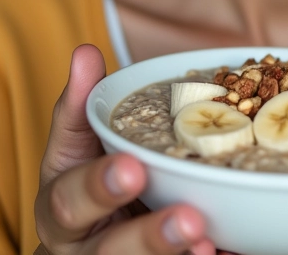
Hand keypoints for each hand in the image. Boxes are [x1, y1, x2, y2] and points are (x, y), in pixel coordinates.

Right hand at [34, 44, 215, 254]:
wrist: (85, 245)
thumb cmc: (83, 184)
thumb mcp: (75, 147)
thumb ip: (80, 105)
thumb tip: (85, 52)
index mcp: (60, 209)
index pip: (69, 201)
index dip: (99, 187)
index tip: (133, 168)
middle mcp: (81, 251)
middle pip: (108, 254)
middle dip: (148, 237)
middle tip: (189, 218)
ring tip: (209, 243)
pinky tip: (228, 253)